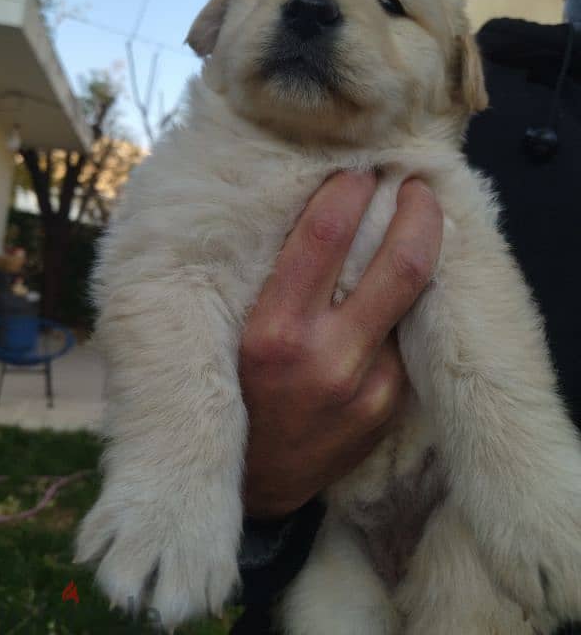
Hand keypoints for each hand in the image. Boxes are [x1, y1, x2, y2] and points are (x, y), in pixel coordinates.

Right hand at [239, 173, 442, 518]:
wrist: (257, 481)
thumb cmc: (234, 390)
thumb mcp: (232, 332)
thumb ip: (271, 279)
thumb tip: (315, 212)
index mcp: (272, 331)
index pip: (324, 236)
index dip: (349, 190)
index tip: (357, 171)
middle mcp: (326, 357)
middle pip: (400, 264)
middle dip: (419, 212)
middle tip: (418, 186)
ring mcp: (367, 386)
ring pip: (413, 299)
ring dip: (419, 253)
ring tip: (417, 224)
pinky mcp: (389, 407)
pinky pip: (406, 340)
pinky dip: (404, 306)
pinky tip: (395, 293)